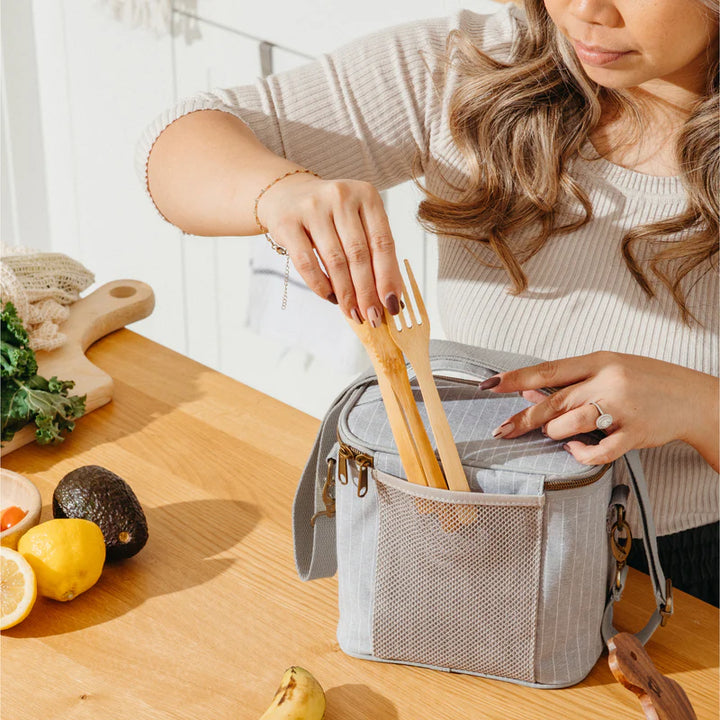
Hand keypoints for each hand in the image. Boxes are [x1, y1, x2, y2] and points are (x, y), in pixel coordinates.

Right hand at [256, 173, 402, 323]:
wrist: (287, 194)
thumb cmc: (332, 215)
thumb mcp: (358, 223)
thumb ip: (375, 253)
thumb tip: (392, 296)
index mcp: (366, 195)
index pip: (382, 242)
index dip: (388, 277)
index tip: (392, 304)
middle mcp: (340, 197)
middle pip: (359, 254)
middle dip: (367, 292)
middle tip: (373, 316)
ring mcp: (312, 208)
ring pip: (335, 261)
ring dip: (346, 294)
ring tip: (353, 313)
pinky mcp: (287, 222)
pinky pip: (307, 262)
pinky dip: (320, 285)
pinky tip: (331, 298)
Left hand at [482, 351, 718, 468]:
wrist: (694, 399)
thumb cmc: (645, 381)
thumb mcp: (609, 368)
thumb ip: (571, 380)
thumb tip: (527, 390)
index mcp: (599, 361)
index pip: (548, 370)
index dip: (516, 378)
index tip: (490, 385)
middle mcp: (608, 382)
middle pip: (553, 402)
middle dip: (523, 419)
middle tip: (502, 430)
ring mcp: (622, 408)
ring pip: (569, 426)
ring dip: (555, 434)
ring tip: (557, 434)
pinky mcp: (635, 434)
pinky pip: (596, 450)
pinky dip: (579, 453)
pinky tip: (575, 449)